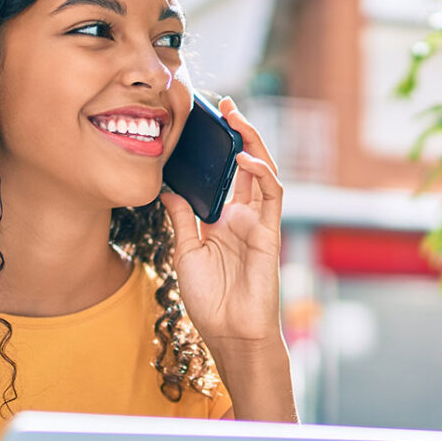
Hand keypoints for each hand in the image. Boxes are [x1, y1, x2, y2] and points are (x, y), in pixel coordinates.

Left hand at [160, 96, 283, 350]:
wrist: (229, 333)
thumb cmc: (210, 300)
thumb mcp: (186, 252)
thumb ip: (182, 219)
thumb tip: (169, 189)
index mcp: (223, 222)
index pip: (226, 177)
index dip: (220, 152)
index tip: (206, 126)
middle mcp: (244, 219)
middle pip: (248, 167)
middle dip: (240, 135)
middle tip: (227, 107)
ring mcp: (260, 225)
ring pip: (265, 174)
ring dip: (253, 144)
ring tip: (237, 119)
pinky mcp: (270, 236)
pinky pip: (272, 198)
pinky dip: (262, 175)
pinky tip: (246, 160)